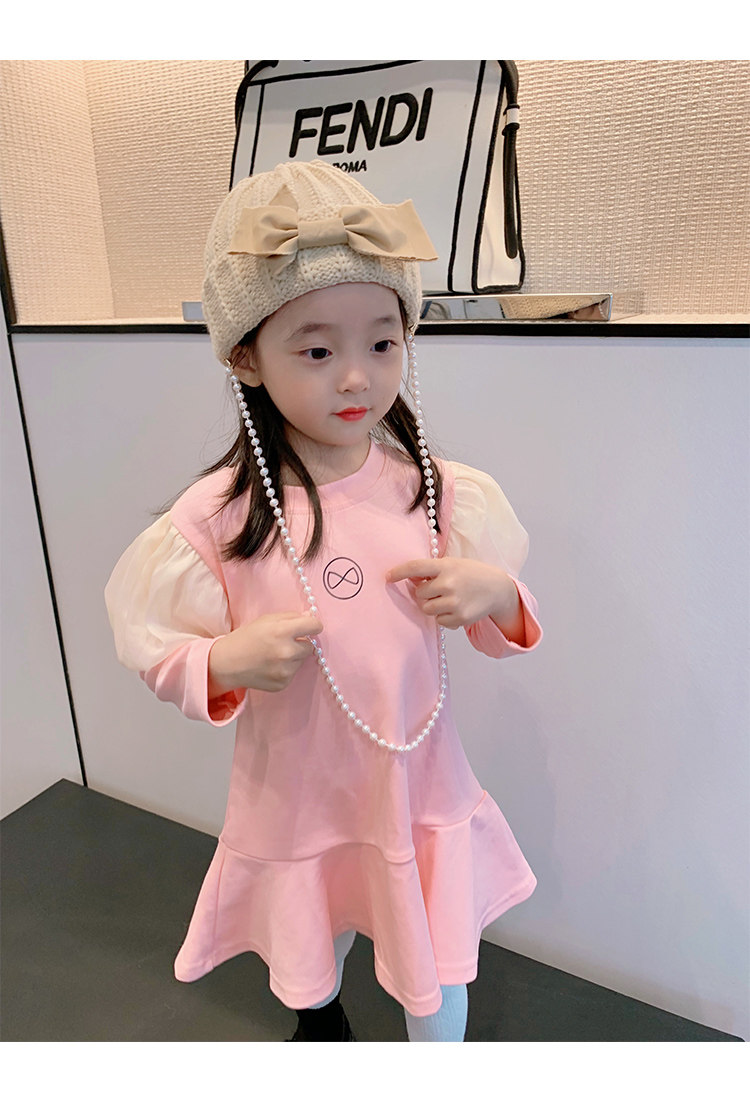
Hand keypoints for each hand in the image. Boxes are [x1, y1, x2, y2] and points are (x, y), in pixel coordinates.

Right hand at [208, 611, 322, 694]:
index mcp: (282, 631)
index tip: (309, 627)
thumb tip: (311, 616)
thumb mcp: (267, 620)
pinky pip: (293, 672)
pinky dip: (286, 669)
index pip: (315, 626)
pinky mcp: (283, 683)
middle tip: (282, 642)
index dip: (313, 625)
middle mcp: (287, 652)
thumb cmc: (246, 637)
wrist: (227, 663)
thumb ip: (291, 617)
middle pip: (310, 646)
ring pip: (302, 660)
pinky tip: (270, 666)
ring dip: (293, 657)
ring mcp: (285, 670)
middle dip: (300, 642)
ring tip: (273, 655)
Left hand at [386, 556, 521, 634]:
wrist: (497, 588)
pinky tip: (456, 608)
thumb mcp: (452, 565)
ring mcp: (455, 602)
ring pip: (426, 609)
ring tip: (447, 598)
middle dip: (425, 592)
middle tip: (438, 589)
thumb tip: (408, 579)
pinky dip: (444, 616)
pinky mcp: (460, 618)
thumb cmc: (470, 574)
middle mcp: (449, 583)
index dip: (399, 572)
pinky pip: (439, 621)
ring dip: (432, 605)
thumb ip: (432, 571)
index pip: (415, 567)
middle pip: (419, 593)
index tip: (388, 576)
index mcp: (445, 566)